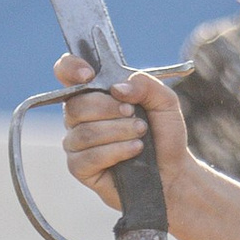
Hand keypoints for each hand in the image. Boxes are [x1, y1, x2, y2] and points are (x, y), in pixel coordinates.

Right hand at [56, 54, 193, 210]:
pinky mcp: (80, 168)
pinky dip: (114, 152)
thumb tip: (117, 88)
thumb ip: (145, 84)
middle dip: (108, 109)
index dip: (71, 68)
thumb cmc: (165, 134)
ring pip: (84, 132)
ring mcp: (77, 143)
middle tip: (134, 115)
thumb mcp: (164, 101)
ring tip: (140, 135)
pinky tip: (133, 150)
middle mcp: (79, 117)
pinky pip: (87, 157)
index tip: (89, 75)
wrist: (173, 171)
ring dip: (117, 132)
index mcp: (94, 93)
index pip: (66, 72)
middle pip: (75, 105)